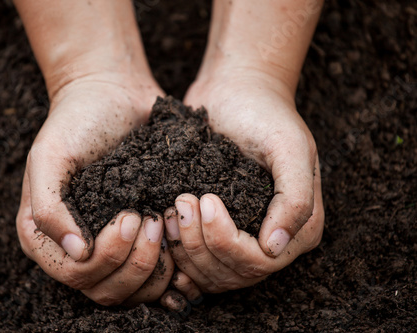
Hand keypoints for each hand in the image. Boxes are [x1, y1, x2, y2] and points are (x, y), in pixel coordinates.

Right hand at [16, 72, 177, 304]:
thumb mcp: (50, 155)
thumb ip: (49, 206)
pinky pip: (156, 274)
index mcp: (47, 235)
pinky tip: (180, 240)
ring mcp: (109, 245)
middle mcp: (77, 248)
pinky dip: (171, 266)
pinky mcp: (139, 237)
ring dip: (155, 266)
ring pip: (134, 290)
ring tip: (164, 222)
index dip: (107, 257)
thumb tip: (76, 252)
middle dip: (135, 262)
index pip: (77, 275)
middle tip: (151, 219)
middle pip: (107, 290)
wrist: (112, 94)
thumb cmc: (77, 121)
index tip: (130, 215)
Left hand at [162, 67, 323, 292]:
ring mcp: (242, 237)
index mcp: (299, 227)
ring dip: (183, 249)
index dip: (225, 241)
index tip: (204, 199)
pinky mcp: (215, 231)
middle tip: (181, 202)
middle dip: (199, 244)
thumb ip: (296, 197)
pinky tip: (163, 231)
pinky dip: (176, 255)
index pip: (259, 262)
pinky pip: (194, 264)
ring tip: (170, 210)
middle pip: (231, 273)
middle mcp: (272, 240)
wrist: (236, 92)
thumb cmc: (265, 114)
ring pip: (209, 274)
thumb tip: (276, 247)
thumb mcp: (289, 146)